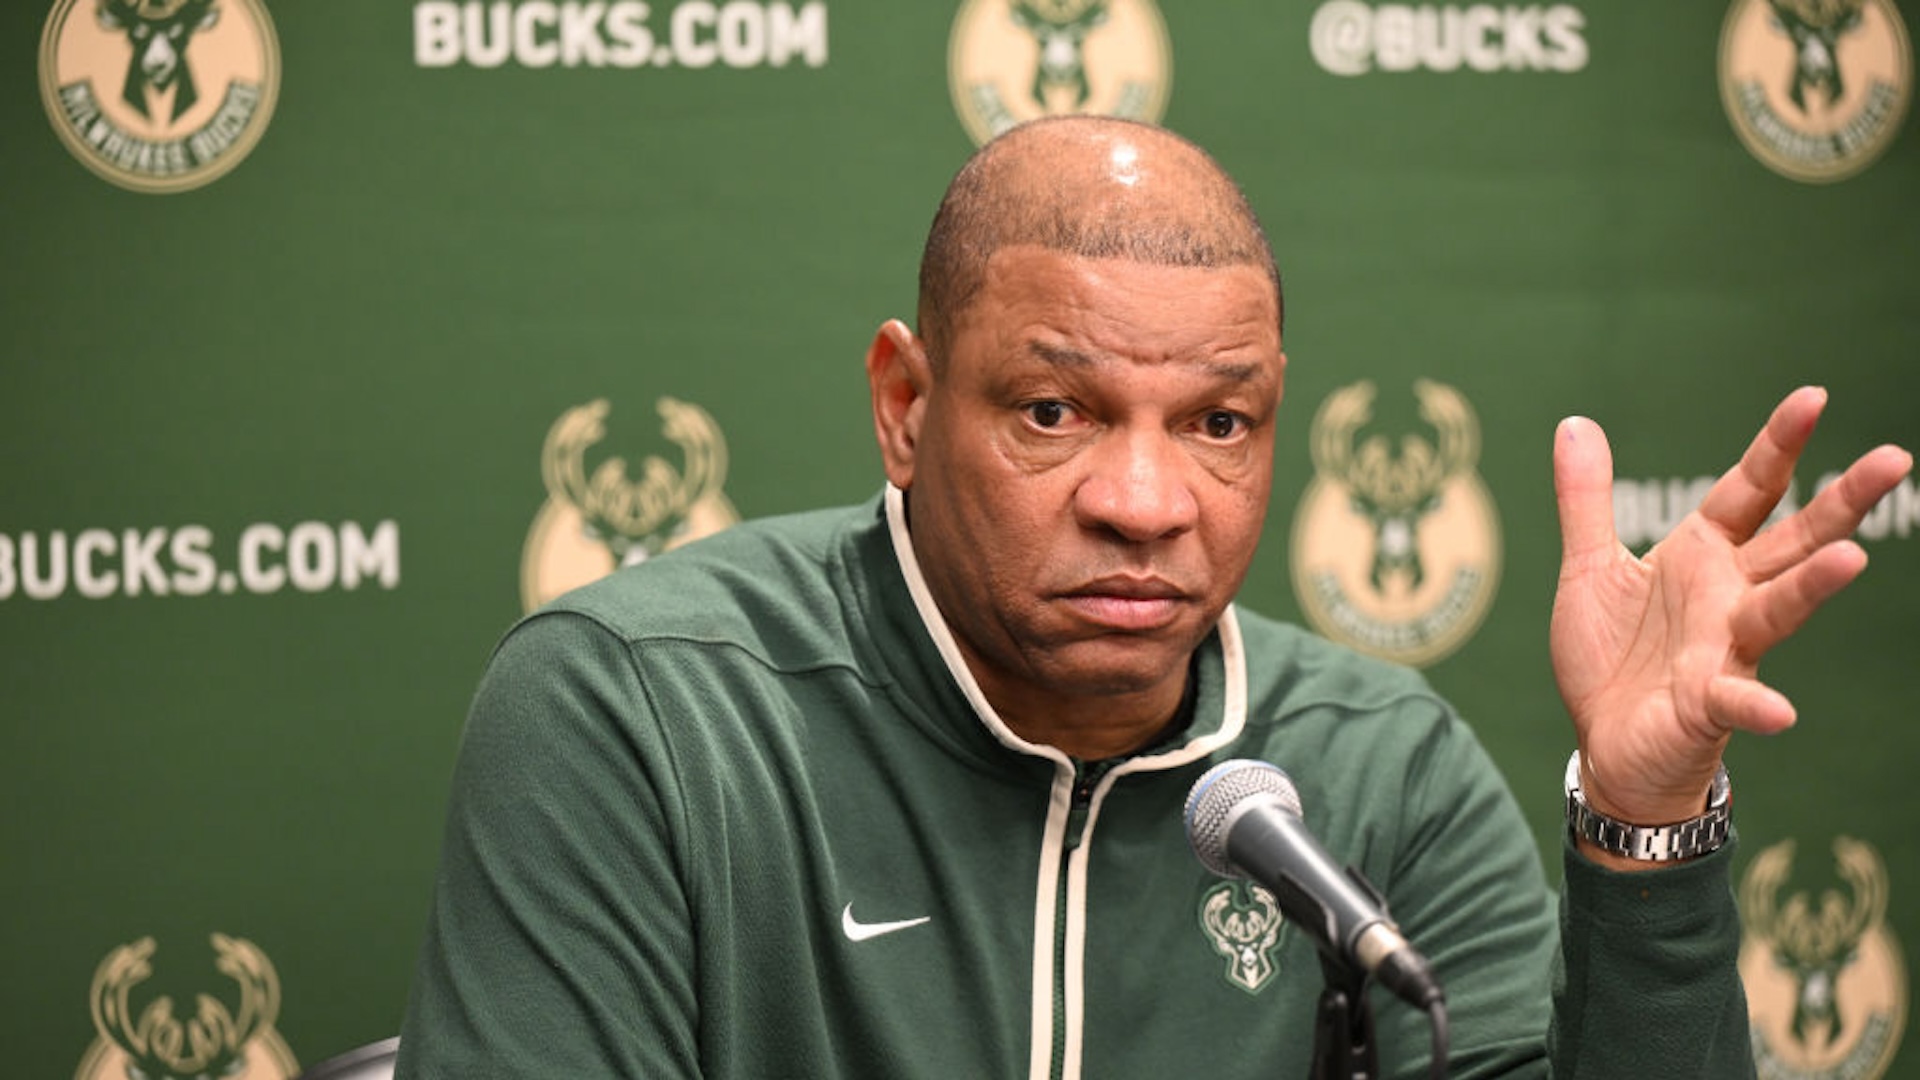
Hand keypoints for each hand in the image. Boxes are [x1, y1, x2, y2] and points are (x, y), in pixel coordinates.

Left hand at [1549, 387, 1910, 841]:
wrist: (1607, 746)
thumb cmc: (1611, 658)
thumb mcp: (1588, 567)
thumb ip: (1586, 499)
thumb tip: (1575, 424)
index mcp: (1701, 556)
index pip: (1748, 490)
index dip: (1778, 445)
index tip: (1814, 397)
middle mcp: (1728, 596)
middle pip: (1793, 540)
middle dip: (1841, 501)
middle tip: (1896, 459)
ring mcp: (1726, 650)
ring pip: (1777, 610)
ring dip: (1811, 587)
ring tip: (1849, 560)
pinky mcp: (1707, 703)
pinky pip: (1737, 701)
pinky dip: (1757, 704)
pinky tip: (1780, 711)